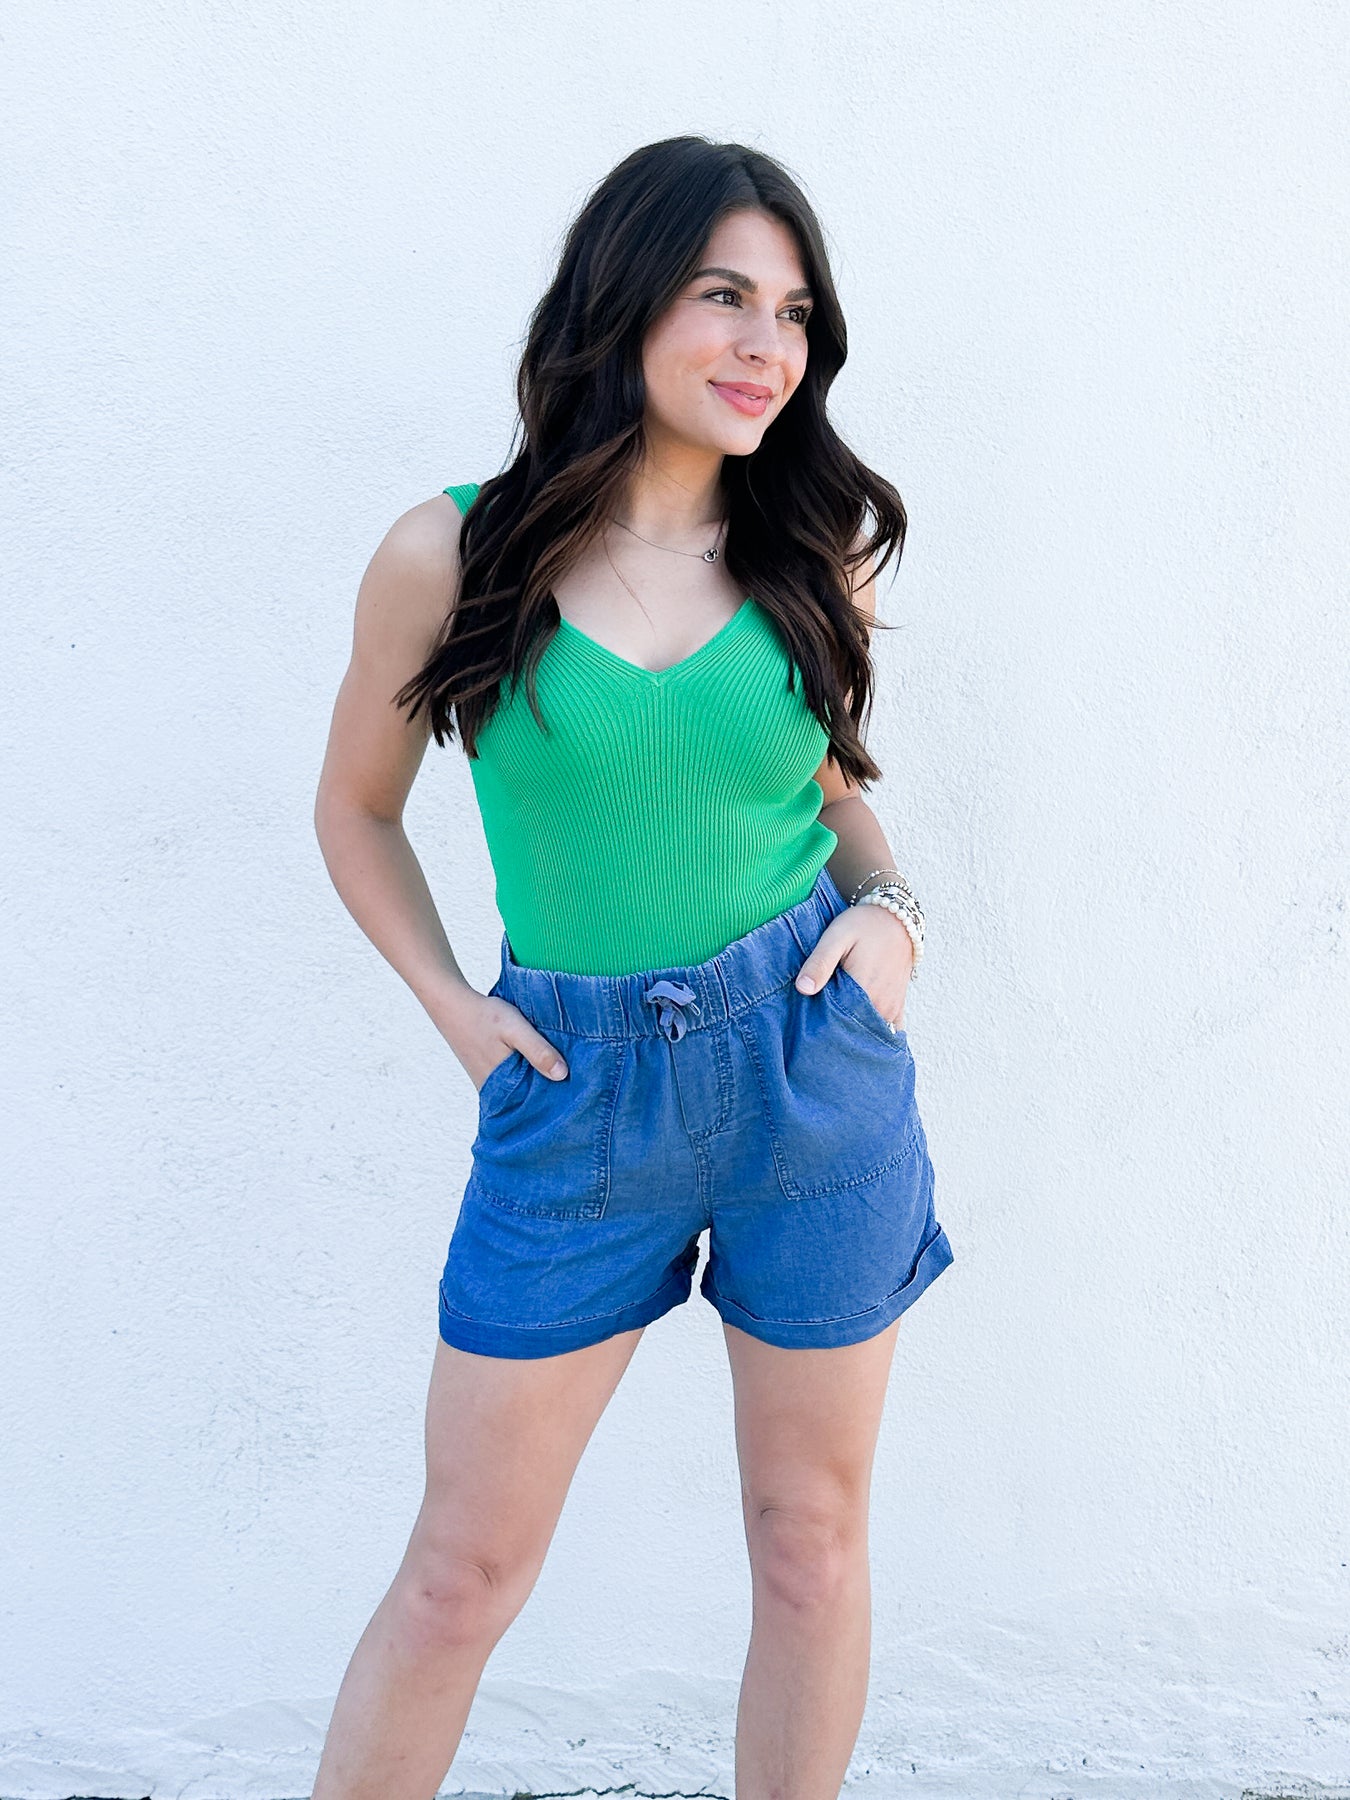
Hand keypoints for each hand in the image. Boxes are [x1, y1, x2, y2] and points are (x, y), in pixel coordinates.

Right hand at [431, 988, 568, 1090]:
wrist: (454, 1006)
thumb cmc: (485, 1016)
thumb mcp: (515, 1029)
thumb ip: (537, 1051)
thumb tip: (562, 1075)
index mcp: (502, 1088)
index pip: (535, 1107)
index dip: (556, 1103)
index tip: (579, 1097)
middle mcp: (495, 1092)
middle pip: (529, 1101)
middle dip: (550, 1096)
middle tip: (578, 1087)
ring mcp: (491, 1086)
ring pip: (522, 1092)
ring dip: (539, 1085)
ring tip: (565, 1077)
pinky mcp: (489, 1076)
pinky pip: (513, 1083)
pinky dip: (527, 1077)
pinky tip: (541, 1067)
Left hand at [793, 903, 914, 1030]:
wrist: (896, 918)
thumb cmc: (863, 925)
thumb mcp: (835, 937)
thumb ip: (820, 963)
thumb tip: (803, 989)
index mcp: (863, 990)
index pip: (838, 1022)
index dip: (821, 1026)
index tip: (808, 1023)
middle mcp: (881, 1004)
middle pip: (853, 1030)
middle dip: (835, 1032)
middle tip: (817, 1027)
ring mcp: (892, 1007)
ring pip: (869, 1032)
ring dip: (853, 1031)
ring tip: (834, 1026)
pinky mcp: (898, 1005)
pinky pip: (889, 1030)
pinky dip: (873, 1033)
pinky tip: (858, 1031)